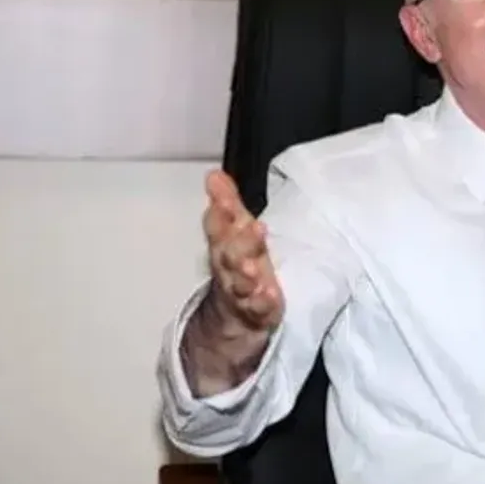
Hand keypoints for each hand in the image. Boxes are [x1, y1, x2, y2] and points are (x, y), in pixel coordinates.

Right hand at [201, 170, 282, 332]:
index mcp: (224, 243)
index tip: (222, 200)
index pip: (217, 227)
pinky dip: (262, 302)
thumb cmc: (238, 259)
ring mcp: (241, 290)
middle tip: (255, 227)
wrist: (235, 309)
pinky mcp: (257, 310)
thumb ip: (228, 203)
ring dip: (245, 275)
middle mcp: (228, 266)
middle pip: (230, 254)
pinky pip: (258, 307)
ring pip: (240, 283)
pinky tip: (270, 296)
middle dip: (240, 241)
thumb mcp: (236, 229)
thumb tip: (214, 173)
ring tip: (252, 269)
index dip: (219, 214)